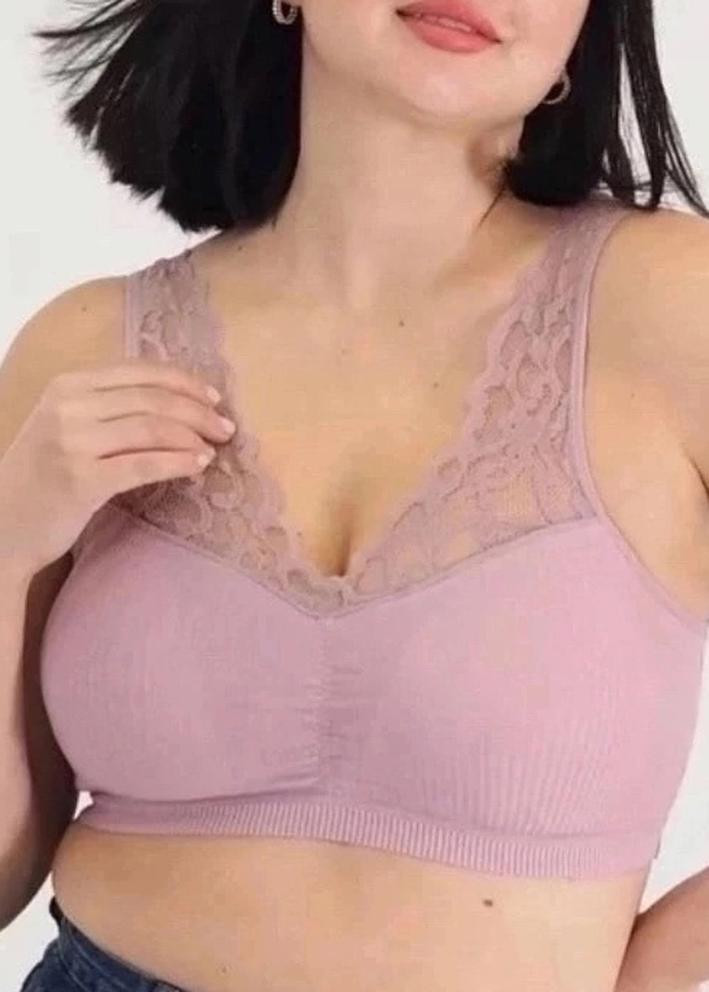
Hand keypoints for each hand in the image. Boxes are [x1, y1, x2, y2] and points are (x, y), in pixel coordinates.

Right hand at [0, 359, 232, 574]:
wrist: (2, 524)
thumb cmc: (42, 475)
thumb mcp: (65, 423)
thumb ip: (108, 406)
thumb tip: (176, 401)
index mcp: (68, 384)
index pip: (140, 372)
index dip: (184, 382)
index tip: (214, 399)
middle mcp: (69, 406)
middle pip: (153, 399)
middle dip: (198, 412)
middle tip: (226, 428)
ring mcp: (73, 443)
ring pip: (153, 428)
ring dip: (193, 437)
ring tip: (215, 449)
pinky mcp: (83, 481)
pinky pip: (144, 464)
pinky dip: (178, 462)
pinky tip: (199, 466)